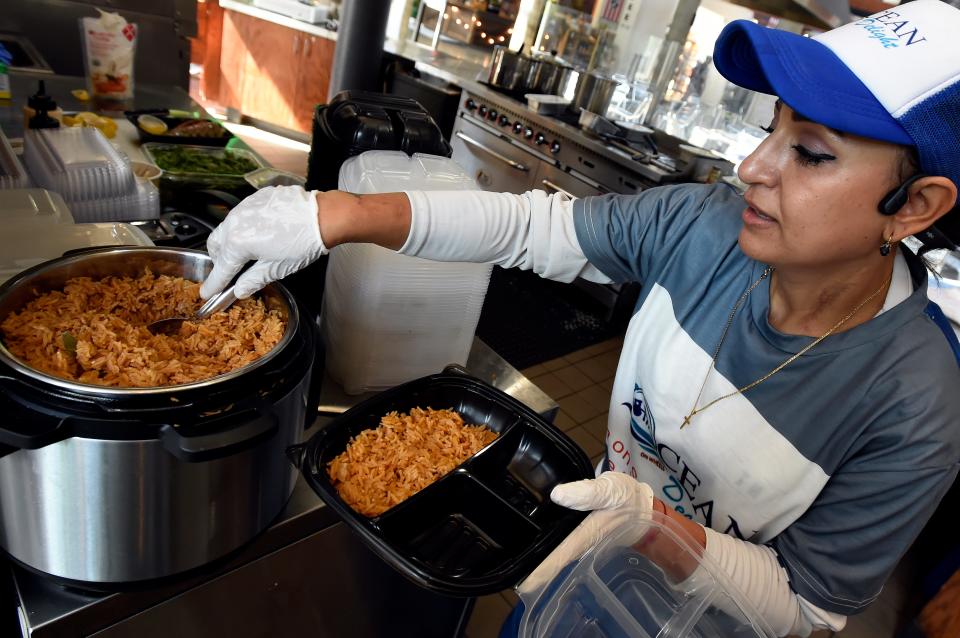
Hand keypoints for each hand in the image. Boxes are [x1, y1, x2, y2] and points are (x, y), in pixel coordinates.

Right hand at [200, 185, 327, 299]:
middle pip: (215, 245)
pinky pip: (241, 215)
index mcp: (237, 243)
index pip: (221, 269)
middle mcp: (235, 222)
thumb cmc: (303, 242)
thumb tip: (240, 290)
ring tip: (247, 253)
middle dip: (220, 260)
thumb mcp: (276, 269)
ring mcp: (244, 207)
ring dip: (230, 242)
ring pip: (226, 228)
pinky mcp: (254, 198)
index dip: (214, 284)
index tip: (208, 293)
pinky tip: (260, 234)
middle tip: (231, 272)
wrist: (322, 216)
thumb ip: (253, 280)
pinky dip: (244, 227)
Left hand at [518, 473, 654, 597]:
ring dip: (537, 558)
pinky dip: (546, 548)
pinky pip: (559, 545)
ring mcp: (579, 542)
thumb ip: (586, 492)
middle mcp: (580, 543)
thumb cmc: (626, 499)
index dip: (538, 572)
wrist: (643, 508)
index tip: (520, 585)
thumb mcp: (610, 490)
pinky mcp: (579, 536)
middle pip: (552, 561)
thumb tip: (557, 495)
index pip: (557, 558)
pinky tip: (533, 543)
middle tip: (505, 570)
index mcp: (585, 535)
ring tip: (514, 559)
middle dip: (530, 567)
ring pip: (555, 555)